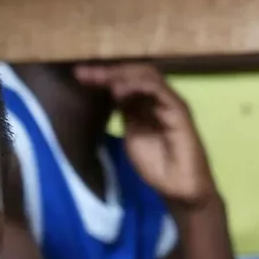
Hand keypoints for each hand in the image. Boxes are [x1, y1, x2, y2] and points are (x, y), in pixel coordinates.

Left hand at [72, 62, 218, 207]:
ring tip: (99, 78)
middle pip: (133, 73)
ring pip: (145, 76)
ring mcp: (169, 102)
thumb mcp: (132, 135)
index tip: (79, 76)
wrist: (179, 187)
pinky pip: (158, 90)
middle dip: (107, 71)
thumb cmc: (157, 165)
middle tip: (83, 72)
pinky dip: (137, 86)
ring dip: (120, 74)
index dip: (102, 77)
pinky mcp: (178, 110)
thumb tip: (111, 94)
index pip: (125, 80)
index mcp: (146, 103)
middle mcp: (159, 98)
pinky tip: (118, 90)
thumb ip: (125, 114)